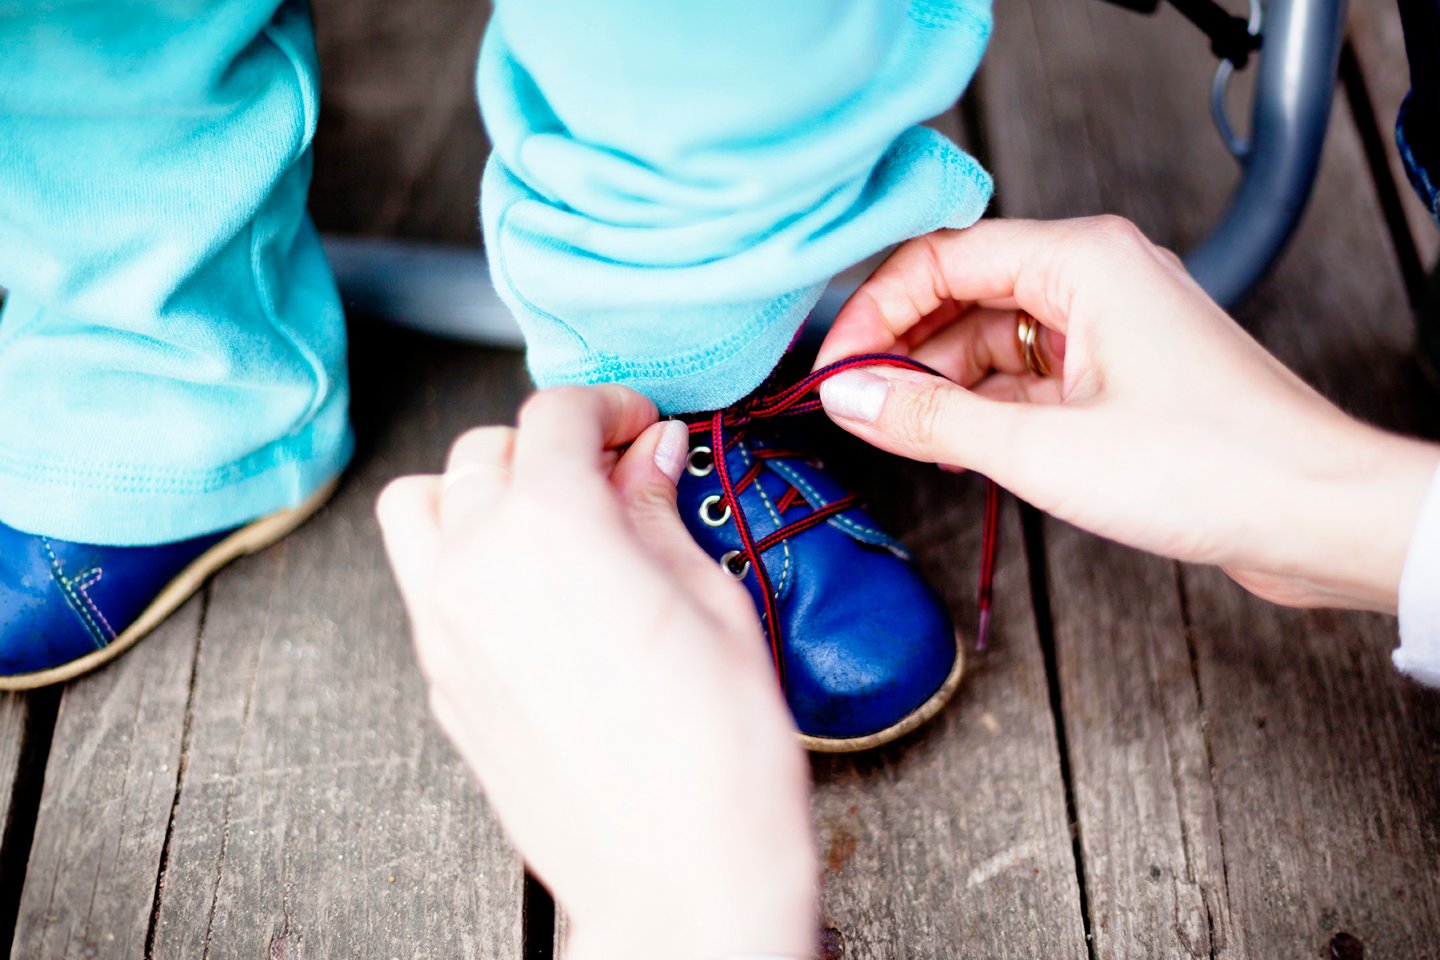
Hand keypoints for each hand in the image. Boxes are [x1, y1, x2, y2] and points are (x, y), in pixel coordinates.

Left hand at [377, 385, 815, 959]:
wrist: (678, 878)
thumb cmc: (717, 754)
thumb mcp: (714, 602)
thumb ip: (661, 512)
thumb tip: (650, 455)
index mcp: (553, 528)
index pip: (553, 415)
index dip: (608, 404)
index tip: (640, 425)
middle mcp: (478, 567)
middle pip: (482, 451)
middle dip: (548, 445)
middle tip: (612, 472)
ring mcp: (445, 630)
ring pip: (422, 507)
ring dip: (479, 490)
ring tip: (545, 518)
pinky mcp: (441, 683)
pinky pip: (424, 584)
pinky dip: (464, 558)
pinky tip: (532, 590)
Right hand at [814, 216, 1439, 611]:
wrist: (1317, 515)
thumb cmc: (1210, 467)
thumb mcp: (1041, 448)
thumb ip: (930, 417)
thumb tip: (847, 395)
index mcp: (1081, 259)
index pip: (941, 257)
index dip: (875, 312)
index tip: (834, 371)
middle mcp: (1096, 276)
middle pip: (964, 293)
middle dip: (905, 350)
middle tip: (857, 409)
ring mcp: (1111, 325)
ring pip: (994, 338)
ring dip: (945, 384)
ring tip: (906, 437)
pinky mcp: (1122, 374)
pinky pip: (1030, 374)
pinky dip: (988, 407)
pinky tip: (960, 446)